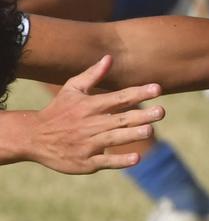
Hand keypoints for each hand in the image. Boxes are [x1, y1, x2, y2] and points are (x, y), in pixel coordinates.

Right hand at [24, 55, 163, 173]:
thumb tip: (109, 57)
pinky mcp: (85, 163)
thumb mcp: (72, 88)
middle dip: (142, 115)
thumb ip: (93, 74)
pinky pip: (105, 162)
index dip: (139, 93)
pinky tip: (136, 158)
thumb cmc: (58, 110)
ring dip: (133, 134)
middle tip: (162, 111)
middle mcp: (91, 124)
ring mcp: (88, 144)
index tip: (158, 89)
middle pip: (121, 119)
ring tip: (150, 130)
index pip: (119, 97)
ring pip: (114, 139)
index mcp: (90, 105)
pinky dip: (120, 160)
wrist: (34, 137)